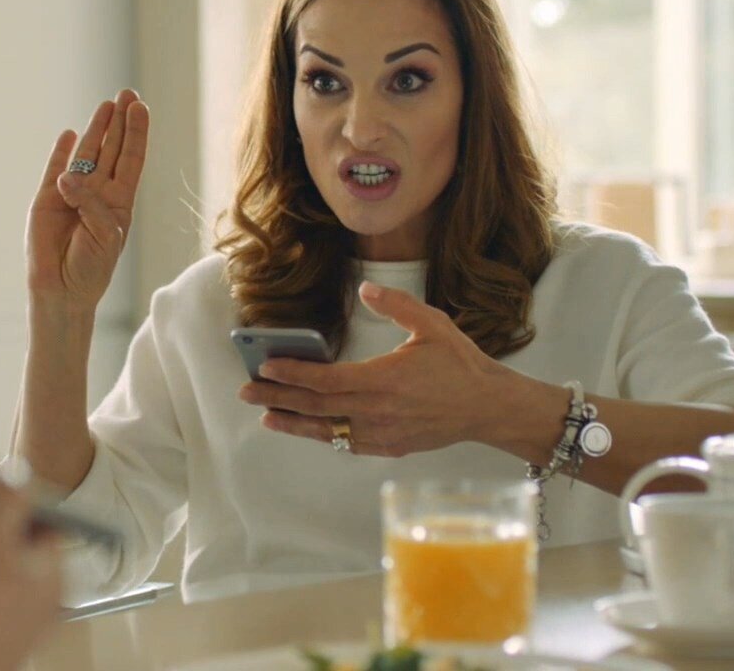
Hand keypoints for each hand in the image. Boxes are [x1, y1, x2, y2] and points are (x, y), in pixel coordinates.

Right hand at [26, 90, 150, 312]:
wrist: (61, 289)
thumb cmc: (91, 267)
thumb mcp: (105, 236)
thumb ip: (91, 204)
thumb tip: (67, 177)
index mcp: (119, 201)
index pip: (131, 159)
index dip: (136, 133)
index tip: (140, 107)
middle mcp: (98, 192)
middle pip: (111, 148)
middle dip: (119, 122)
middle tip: (126, 93)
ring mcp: (72, 193)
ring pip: (85, 154)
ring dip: (95, 129)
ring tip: (106, 105)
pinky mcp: (46, 199)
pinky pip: (54, 168)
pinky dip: (61, 152)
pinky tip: (69, 134)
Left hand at [237, 281, 558, 456]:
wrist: (488, 407)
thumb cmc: (460, 364)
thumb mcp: (432, 324)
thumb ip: (396, 304)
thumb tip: (365, 288)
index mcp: (384, 380)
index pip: (325, 379)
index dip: (292, 374)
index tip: (265, 367)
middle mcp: (378, 411)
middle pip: (316, 407)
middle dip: (277, 399)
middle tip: (246, 393)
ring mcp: (382, 433)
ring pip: (327, 430)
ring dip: (293, 423)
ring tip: (266, 417)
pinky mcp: (390, 446)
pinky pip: (347, 443)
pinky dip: (323, 436)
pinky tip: (307, 429)